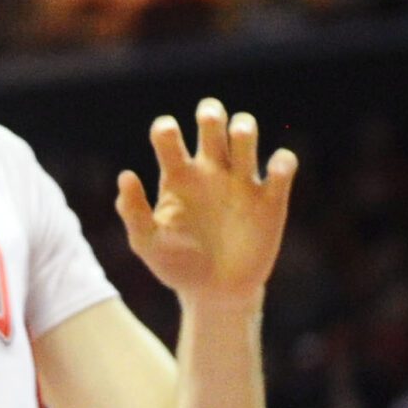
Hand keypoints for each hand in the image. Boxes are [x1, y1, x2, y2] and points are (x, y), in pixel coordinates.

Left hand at [116, 98, 295, 311]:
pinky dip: (282, 161)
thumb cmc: (175, 265)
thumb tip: (126, 175)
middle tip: (209, 118)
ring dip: (244, 128)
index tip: (167, 135)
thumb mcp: (147, 243)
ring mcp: (240, 183)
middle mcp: (209, 172)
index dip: (166, 128)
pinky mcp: (270, 201)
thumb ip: (133, 211)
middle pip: (212, 124)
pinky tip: (273, 172)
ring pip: (246, 137)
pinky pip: (281, 169)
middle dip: (211, 113)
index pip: (168, 135)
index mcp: (176, 176)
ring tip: (238, 137)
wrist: (214, 294)